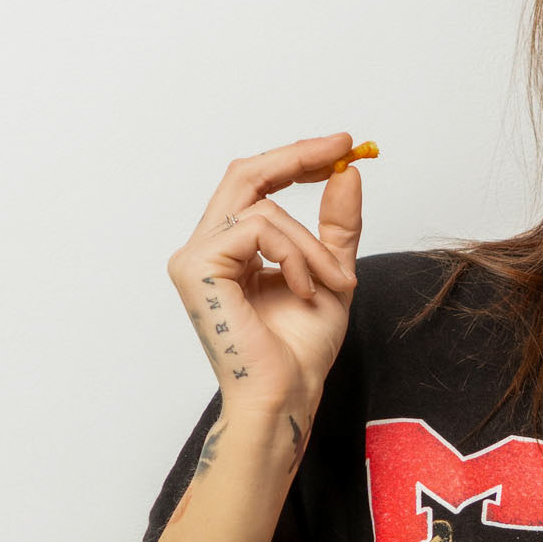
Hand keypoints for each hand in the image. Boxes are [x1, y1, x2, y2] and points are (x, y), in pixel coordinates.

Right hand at [165, 135, 365, 427]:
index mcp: (229, 250)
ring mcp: (195, 257)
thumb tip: (347, 172)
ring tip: (331, 283)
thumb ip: (336, 226)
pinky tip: (304, 290)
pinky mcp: (198, 267)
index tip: (338, 146)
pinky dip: (295, 256)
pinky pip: (258, 229)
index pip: (254, 185)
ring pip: (263, 209)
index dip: (293, 160)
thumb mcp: (331, 273)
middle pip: (245, 175)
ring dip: (311, 244)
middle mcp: (204, 249)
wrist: (288, 394)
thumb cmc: (301, 351)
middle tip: (340, 148)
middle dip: (296, 158)